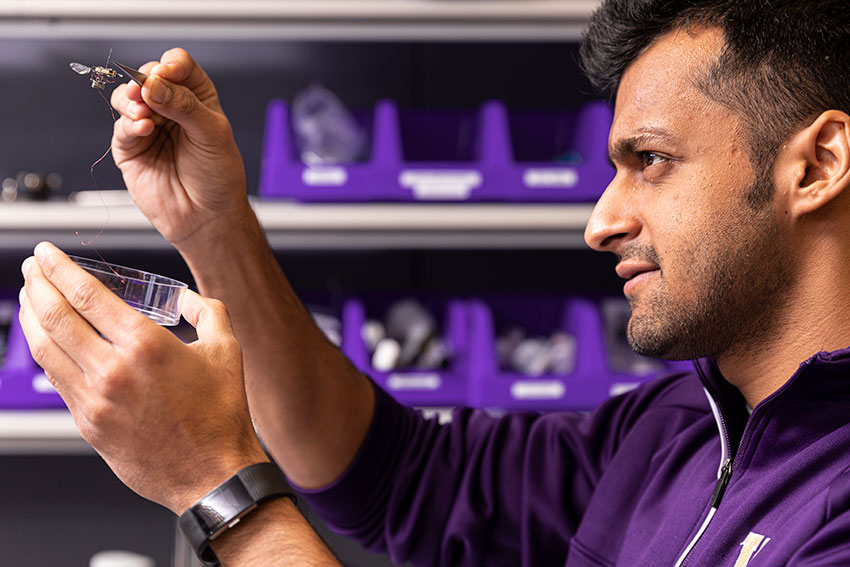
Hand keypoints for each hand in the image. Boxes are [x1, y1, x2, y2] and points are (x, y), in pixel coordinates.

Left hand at [18, 242, 266, 513]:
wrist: (213, 474)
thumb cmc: (221, 416)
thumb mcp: (227, 350)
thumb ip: (207, 311)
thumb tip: (186, 299)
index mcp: (146, 345)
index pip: (86, 295)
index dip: (59, 269)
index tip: (46, 254)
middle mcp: (113, 370)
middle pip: (55, 317)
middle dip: (36, 285)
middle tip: (31, 268)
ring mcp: (96, 400)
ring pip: (45, 349)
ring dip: (31, 317)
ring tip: (30, 298)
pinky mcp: (88, 424)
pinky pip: (57, 380)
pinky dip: (46, 353)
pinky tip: (47, 342)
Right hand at [109, 48, 253, 247]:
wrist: (207, 218)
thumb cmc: (219, 178)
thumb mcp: (213, 135)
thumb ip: (185, 106)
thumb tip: (155, 84)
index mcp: (197, 99)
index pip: (178, 66)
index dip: (170, 65)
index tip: (167, 74)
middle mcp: (171, 109)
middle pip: (148, 77)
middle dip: (146, 81)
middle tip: (148, 91)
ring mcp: (149, 127)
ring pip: (128, 98)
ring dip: (131, 99)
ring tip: (142, 112)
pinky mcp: (131, 148)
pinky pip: (122, 127)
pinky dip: (129, 124)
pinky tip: (143, 128)